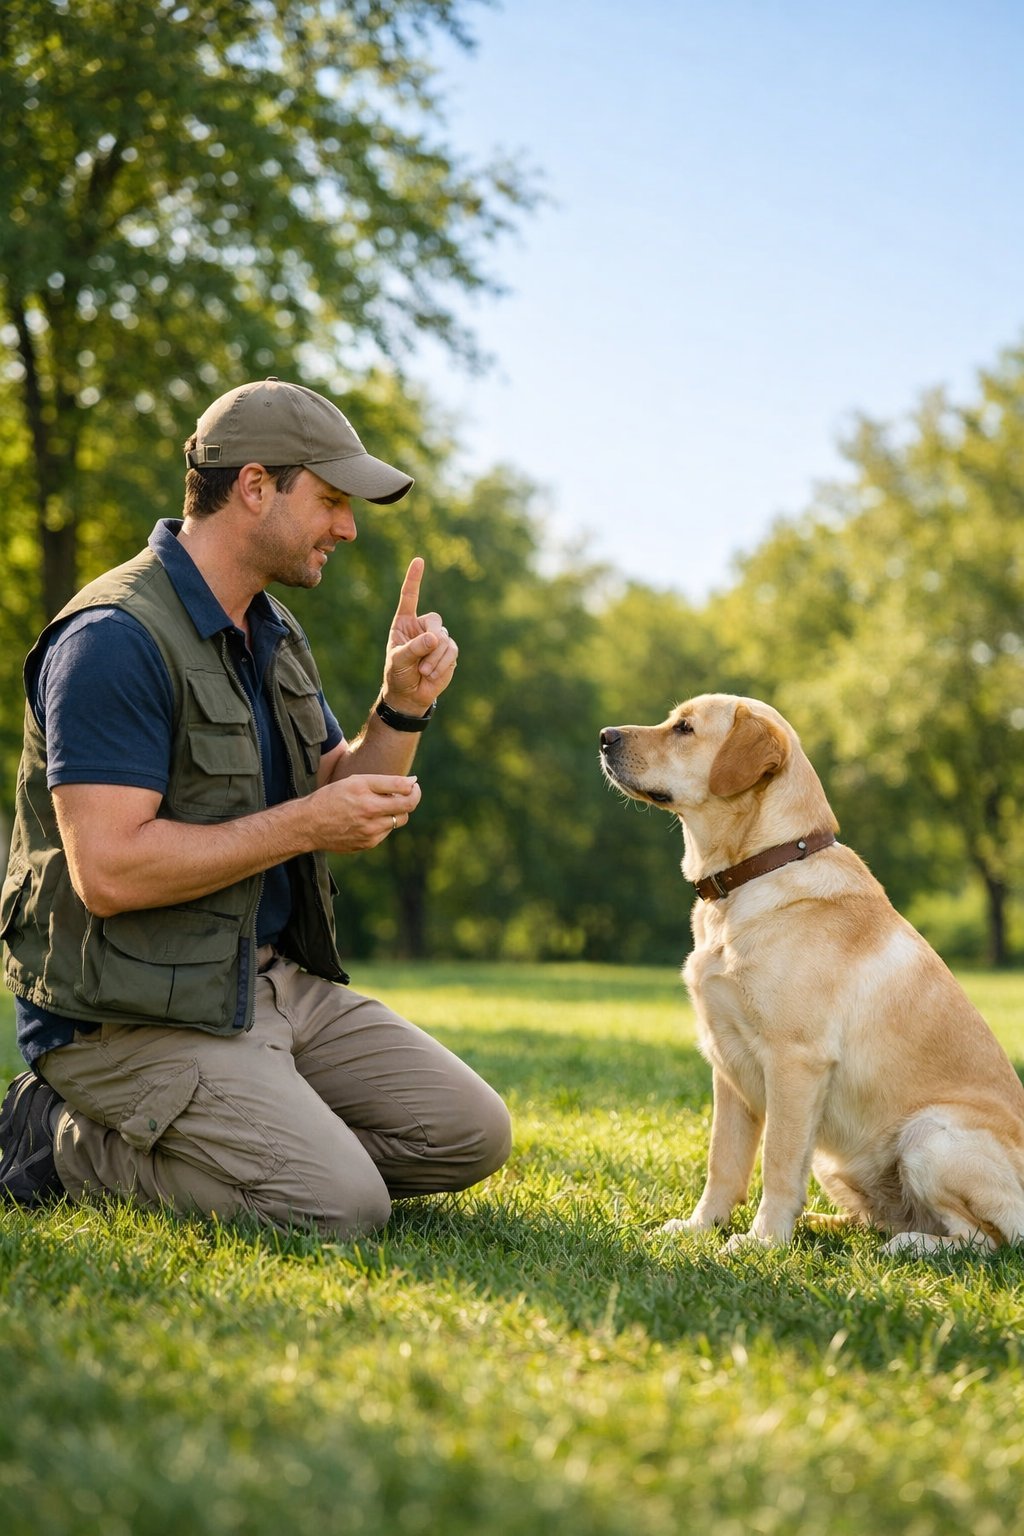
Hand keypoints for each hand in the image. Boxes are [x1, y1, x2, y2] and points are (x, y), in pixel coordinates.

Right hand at [309, 774, 420, 852]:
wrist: (309, 824)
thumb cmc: (333, 796)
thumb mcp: (357, 781)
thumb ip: (387, 782)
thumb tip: (412, 782)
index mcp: (369, 802)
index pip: (407, 797)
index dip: (414, 789)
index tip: (412, 785)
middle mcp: (371, 820)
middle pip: (406, 811)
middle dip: (409, 800)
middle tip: (403, 793)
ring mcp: (370, 835)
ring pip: (396, 822)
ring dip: (393, 812)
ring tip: (378, 804)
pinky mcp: (366, 845)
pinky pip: (384, 833)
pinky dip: (381, 823)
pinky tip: (366, 817)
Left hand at [381, 557, 457, 713]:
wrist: (410, 695)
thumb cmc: (398, 674)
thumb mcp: (399, 660)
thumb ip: (414, 648)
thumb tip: (435, 638)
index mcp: (405, 623)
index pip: (410, 597)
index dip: (414, 580)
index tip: (419, 561)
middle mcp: (422, 627)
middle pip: (434, 621)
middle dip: (430, 641)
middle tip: (421, 660)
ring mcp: (438, 639)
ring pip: (444, 640)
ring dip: (434, 659)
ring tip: (423, 672)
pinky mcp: (449, 652)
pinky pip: (451, 652)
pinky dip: (441, 664)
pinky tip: (431, 674)